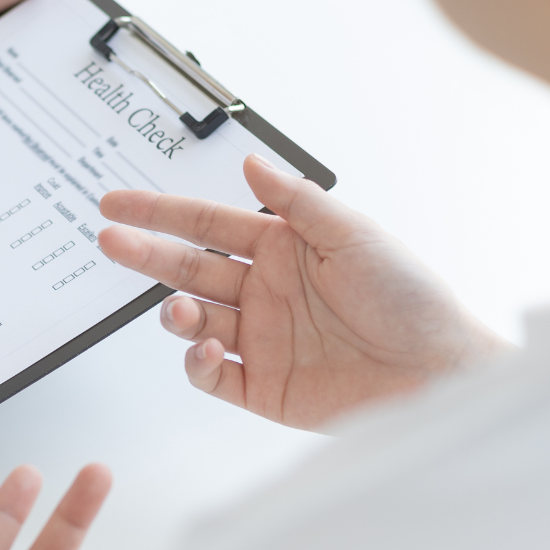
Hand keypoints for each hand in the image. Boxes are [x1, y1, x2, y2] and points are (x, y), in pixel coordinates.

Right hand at [98, 156, 511, 429]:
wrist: (440, 374)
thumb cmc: (411, 300)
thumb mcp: (355, 235)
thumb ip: (297, 201)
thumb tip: (251, 162)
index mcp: (283, 248)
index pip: (207, 224)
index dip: (160, 212)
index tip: (116, 202)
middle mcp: (265, 291)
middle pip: (189, 268)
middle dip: (146, 254)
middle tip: (109, 241)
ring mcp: (260, 340)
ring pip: (193, 321)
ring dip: (176, 313)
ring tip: (177, 310)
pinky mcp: (262, 387)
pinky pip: (211, 374)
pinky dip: (198, 361)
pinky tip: (208, 347)